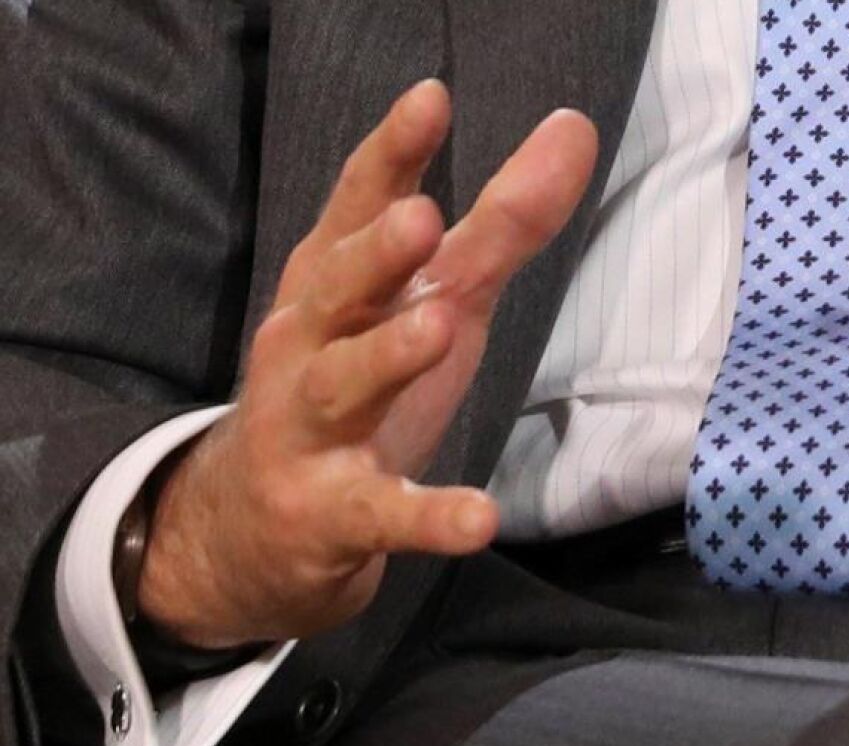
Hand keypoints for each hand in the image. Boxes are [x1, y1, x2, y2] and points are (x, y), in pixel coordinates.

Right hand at [140, 80, 598, 647]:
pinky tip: (479, 519)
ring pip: (341, 386)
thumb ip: (502, 224)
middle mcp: (309, 344)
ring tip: (436, 327)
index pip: (357, 207)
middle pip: (336, 289)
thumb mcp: (434, 298)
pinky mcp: (331, 513)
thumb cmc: (359, 382)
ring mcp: (310, 430)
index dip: (391, 155)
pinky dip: (426, 518)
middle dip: (374, 254)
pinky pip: (379, 515)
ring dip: (385, 357)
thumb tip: (575, 129)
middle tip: (423, 218)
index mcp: (336, 284)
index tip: (430, 100)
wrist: (256, 525)